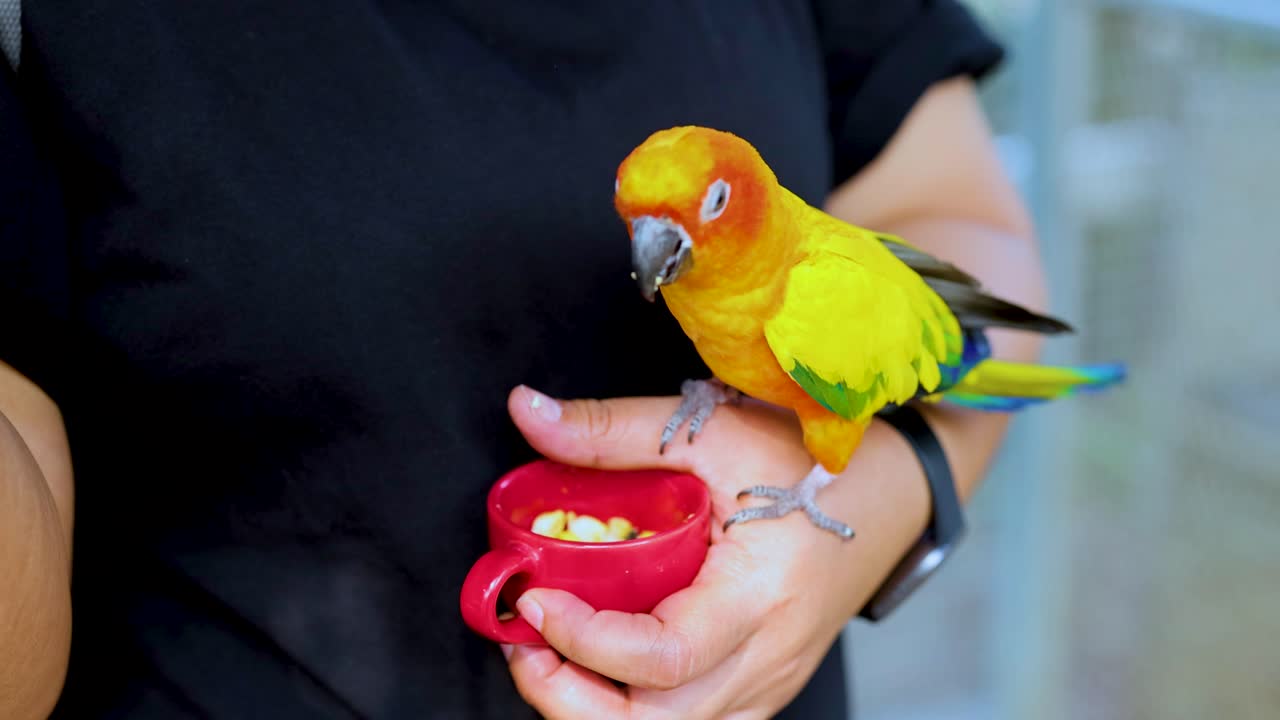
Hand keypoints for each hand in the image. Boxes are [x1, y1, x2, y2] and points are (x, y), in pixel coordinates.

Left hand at [500, 385, 929, 718]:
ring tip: (551, 655)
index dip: (586, 642)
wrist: (891, 493)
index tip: (536, 601)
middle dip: (568, 699)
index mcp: (760, 594)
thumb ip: (612, 427)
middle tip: (524, 641)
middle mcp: (766, 657)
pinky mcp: (760, 686)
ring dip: (594, 712)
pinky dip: (632, 712)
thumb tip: (526, 410)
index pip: (665, 657)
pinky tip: (598, 667)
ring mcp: (766, 682)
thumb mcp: (710, 429)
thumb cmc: (806, 460)